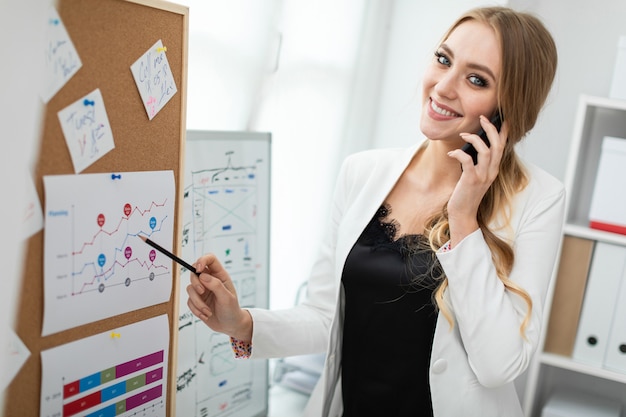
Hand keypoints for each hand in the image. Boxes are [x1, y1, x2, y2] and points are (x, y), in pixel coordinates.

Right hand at [186, 253, 251, 340]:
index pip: (210, 259)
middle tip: (202, 292)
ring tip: (207, 311)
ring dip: (197, 302)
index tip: (197, 269)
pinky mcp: (197, 300)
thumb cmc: (232, 310)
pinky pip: (189, 301)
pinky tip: (206, 315)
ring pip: (190, 288)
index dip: (202, 260)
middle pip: (194, 273)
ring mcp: (202, 290)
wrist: (230, 325)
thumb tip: (202, 276)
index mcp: (220, 276)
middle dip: (196, 283)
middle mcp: (210, 281)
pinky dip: (196, 310)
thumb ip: (216, 286)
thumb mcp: (227, 298)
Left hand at [446, 115, 508, 244]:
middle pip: (497, 145)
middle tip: (482, 118)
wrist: (463, 212)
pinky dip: (459, 153)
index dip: (504, 132)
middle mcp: (492, 171)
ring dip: (475, 138)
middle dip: (491, 129)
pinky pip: (468, 160)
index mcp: (494, 169)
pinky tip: (451, 152)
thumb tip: (472, 146)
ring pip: (486, 150)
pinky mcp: (471, 180)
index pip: (503, 147)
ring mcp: (483, 176)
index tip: (503, 119)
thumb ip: (478, 163)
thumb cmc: (466, 193)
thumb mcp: (476, 176)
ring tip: (464, 134)